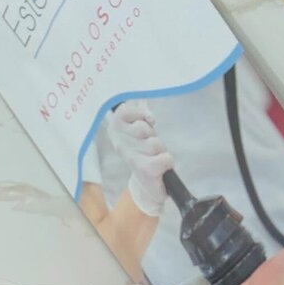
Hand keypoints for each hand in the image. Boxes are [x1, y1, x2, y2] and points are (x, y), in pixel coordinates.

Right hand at [106, 100, 174, 216]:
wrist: (147, 187)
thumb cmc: (143, 156)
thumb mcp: (139, 133)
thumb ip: (139, 114)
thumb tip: (142, 98)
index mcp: (116, 134)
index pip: (122, 112)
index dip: (137, 113)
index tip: (145, 121)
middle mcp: (120, 146)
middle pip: (141, 127)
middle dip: (151, 135)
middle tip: (148, 146)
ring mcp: (132, 159)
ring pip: (154, 143)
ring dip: (160, 149)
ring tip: (154, 157)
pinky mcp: (145, 170)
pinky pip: (165, 157)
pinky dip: (167, 162)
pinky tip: (160, 168)